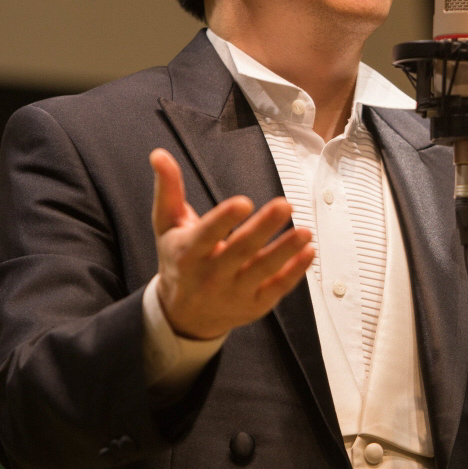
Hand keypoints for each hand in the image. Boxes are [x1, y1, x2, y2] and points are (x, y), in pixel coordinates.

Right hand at [149, 148, 314, 339]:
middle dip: (263, 228)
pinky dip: (295, 271)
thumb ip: (168, 190)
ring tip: (304, 231)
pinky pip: (277, 288)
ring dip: (285, 250)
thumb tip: (159, 154)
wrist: (184, 314)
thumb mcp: (167, 226)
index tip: (243, 202)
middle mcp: (211, 275)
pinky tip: (308, 252)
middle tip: (285, 204)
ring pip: (263, 270)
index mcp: (188, 252)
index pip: (206, 235)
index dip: (224, 219)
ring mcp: (234, 292)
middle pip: (240, 251)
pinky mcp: (254, 305)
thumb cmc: (179, 259)